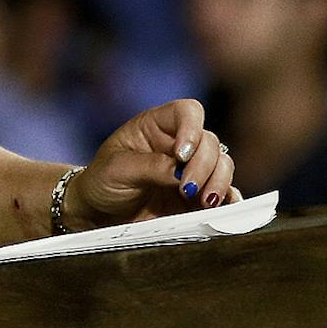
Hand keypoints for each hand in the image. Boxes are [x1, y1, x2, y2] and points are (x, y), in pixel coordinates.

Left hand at [69, 99, 238, 226]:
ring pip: (223, 166)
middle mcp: (179, 145)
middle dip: (204, 166)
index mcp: (157, 127)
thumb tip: (182, 172)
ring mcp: (191, 171)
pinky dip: (228, 200)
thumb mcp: (117, 170)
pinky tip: (221, 210)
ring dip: (219, 182)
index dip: (191, 129)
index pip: (187, 112)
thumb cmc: (102, 182)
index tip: (182, 155)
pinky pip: (224, 194)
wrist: (98, 215)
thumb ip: (150, 167)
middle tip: (186, 189)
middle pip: (210, 143)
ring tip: (204, 202)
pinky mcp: (197, 197)